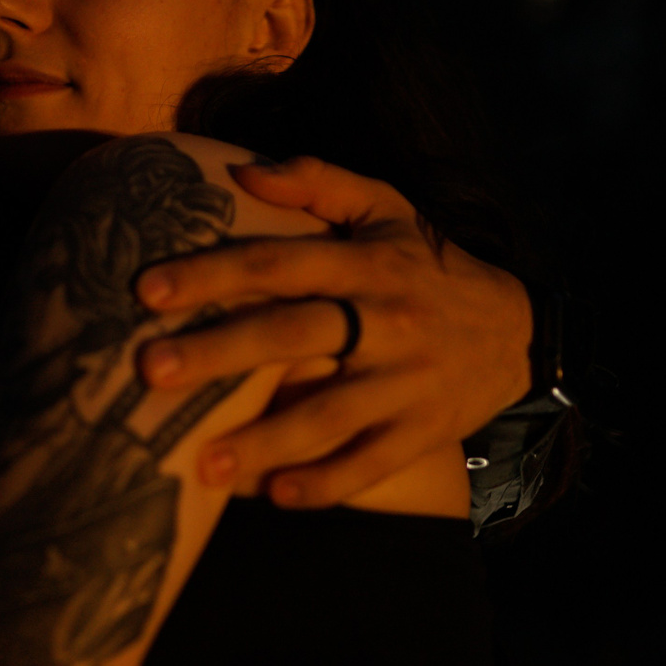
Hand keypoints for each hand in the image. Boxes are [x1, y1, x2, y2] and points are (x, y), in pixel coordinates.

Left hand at [134, 156, 532, 507]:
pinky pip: (372, 463)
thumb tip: (240, 169)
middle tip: (148, 372)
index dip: (212, 273)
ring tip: (201, 466)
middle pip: (292, 335)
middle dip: (217, 353)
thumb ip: (315, 179)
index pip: (278, 263)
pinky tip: (276, 497)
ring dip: (264, 440)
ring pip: (329, 414)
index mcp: (367, 262)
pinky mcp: (425, 429)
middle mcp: (386, 319)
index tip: (147, 290)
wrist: (518, 329)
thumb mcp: (385, 206)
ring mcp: (407, 380)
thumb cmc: (427, 264)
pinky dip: (326, 484)